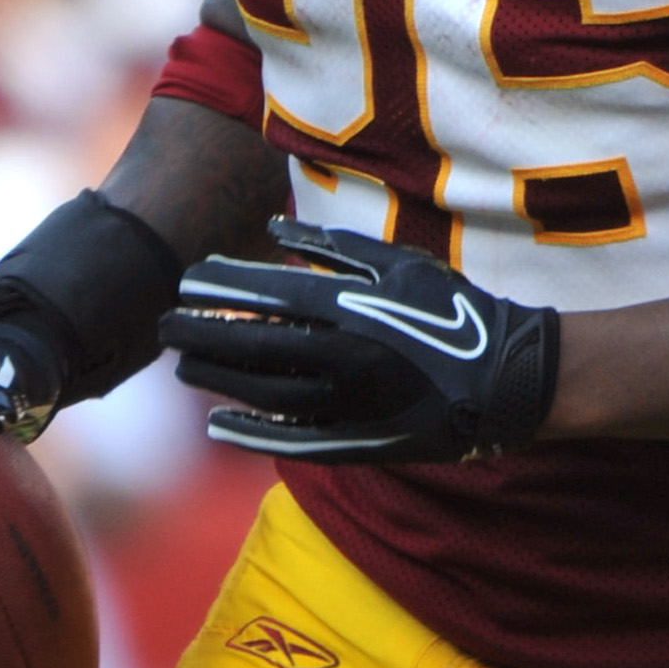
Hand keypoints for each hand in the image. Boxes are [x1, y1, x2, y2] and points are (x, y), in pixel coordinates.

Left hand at [163, 220, 558, 465]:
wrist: (504, 379)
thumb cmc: (451, 311)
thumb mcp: (397, 263)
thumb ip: (332, 246)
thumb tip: (274, 227)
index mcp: (349, 308)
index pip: (266, 295)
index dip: (220, 287)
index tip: (186, 280)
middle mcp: (338, 357)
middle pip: (250, 346)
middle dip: (200, 335)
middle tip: (164, 327)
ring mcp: (344, 403)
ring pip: (262, 393)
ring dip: (217, 379)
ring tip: (185, 368)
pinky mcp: (354, 440)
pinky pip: (289, 438)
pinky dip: (250, 431)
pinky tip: (221, 423)